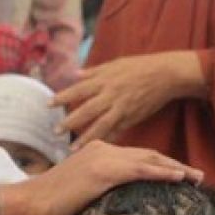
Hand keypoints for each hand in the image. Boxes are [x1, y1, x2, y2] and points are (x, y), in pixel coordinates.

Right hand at [0, 140, 202, 214]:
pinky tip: (179, 178)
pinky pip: (140, 170)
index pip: (136, 156)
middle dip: (174, 164)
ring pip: (149, 160)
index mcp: (96, 151)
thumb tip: (114, 204)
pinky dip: (162, 172)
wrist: (30, 203)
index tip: (179, 174)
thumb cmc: (50, 205)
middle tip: (197, 175)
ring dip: (176, 168)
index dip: (160, 164)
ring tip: (196, 177)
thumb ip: (99, 190)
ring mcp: (102, 158)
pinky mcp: (103, 171)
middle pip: (147, 155)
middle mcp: (102, 149)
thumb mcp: (80, 192)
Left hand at [53, 51, 206, 149]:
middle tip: (54, 132)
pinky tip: (96, 150)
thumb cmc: (139, 66)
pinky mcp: (132, 118)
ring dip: (85, 138)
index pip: (78, 90)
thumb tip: (74, 75)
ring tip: (71, 149)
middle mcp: (111, 95)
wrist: (167, 75)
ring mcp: (122, 108)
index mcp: (104, 80)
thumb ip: (93, 72)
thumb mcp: (114, 64)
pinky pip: (117, 132)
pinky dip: (106, 141)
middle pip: (87, 110)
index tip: (48, 105)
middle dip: (70, 122)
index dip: (63, 97)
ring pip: (101, 125)